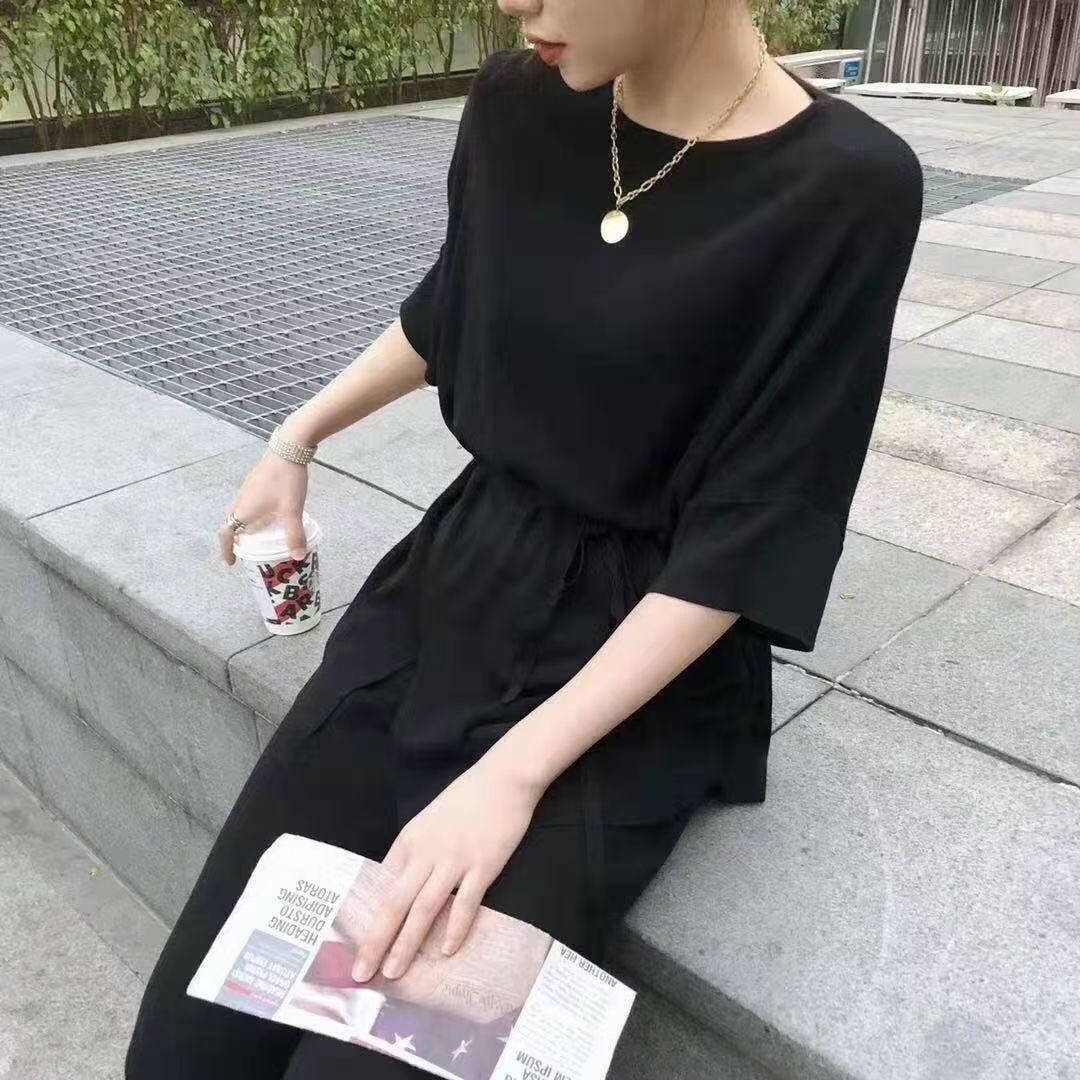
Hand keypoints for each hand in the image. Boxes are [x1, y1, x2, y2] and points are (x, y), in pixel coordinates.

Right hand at [217, 445, 310, 564]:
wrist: (289, 449)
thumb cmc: (286, 481)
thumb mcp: (292, 510)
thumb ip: (294, 534)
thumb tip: (298, 557)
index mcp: (243, 510)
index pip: (225, 533)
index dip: (226, 549)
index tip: (231, 562)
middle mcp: (240, 500)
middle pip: (230, 523)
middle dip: (233, 539)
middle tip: (243, 551)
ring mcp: (247, 489)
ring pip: (239, 512)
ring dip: (242, 526)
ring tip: (256, 536)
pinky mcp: (256, 481)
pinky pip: (248, 504)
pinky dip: (251, 515)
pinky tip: (269, 516)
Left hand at [350, 756, 545, 982]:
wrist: (503, 778)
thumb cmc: (466, 799)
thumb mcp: (429, 821)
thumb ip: (415, 851)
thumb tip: (400, 884)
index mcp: (409, 841)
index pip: (381, 886)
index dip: (368, 918)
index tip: (355, 946)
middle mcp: (426, 853)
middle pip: (395, 903)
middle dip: (375, 941)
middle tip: (360, 973)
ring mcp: (455, 860)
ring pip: (424, 908)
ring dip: (406, 943)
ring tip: (394, 972)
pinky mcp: (483, 865)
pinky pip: (466, 903)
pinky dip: (455, 928)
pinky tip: (446, 951)